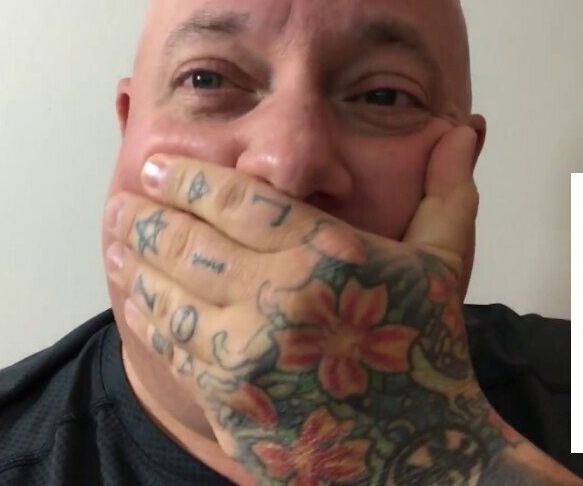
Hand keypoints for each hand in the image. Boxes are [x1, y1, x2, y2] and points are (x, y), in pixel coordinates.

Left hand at [104, 127, 581, 484]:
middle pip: (190, 240)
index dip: (189, 177)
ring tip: (118, 232)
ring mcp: (248, 352)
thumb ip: (445, 190)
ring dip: (135, 256)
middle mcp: (282, 300)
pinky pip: (171, 342)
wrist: (415, 455)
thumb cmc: (427, 353)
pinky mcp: (227, 395)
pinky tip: (133, 290)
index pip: (240, 201)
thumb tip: (465, 129)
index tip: (158, 164)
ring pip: (168, 289)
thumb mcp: (444, 265)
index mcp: (330, 257)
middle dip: (150, 212)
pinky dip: (145, 309)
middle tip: (129, 194)